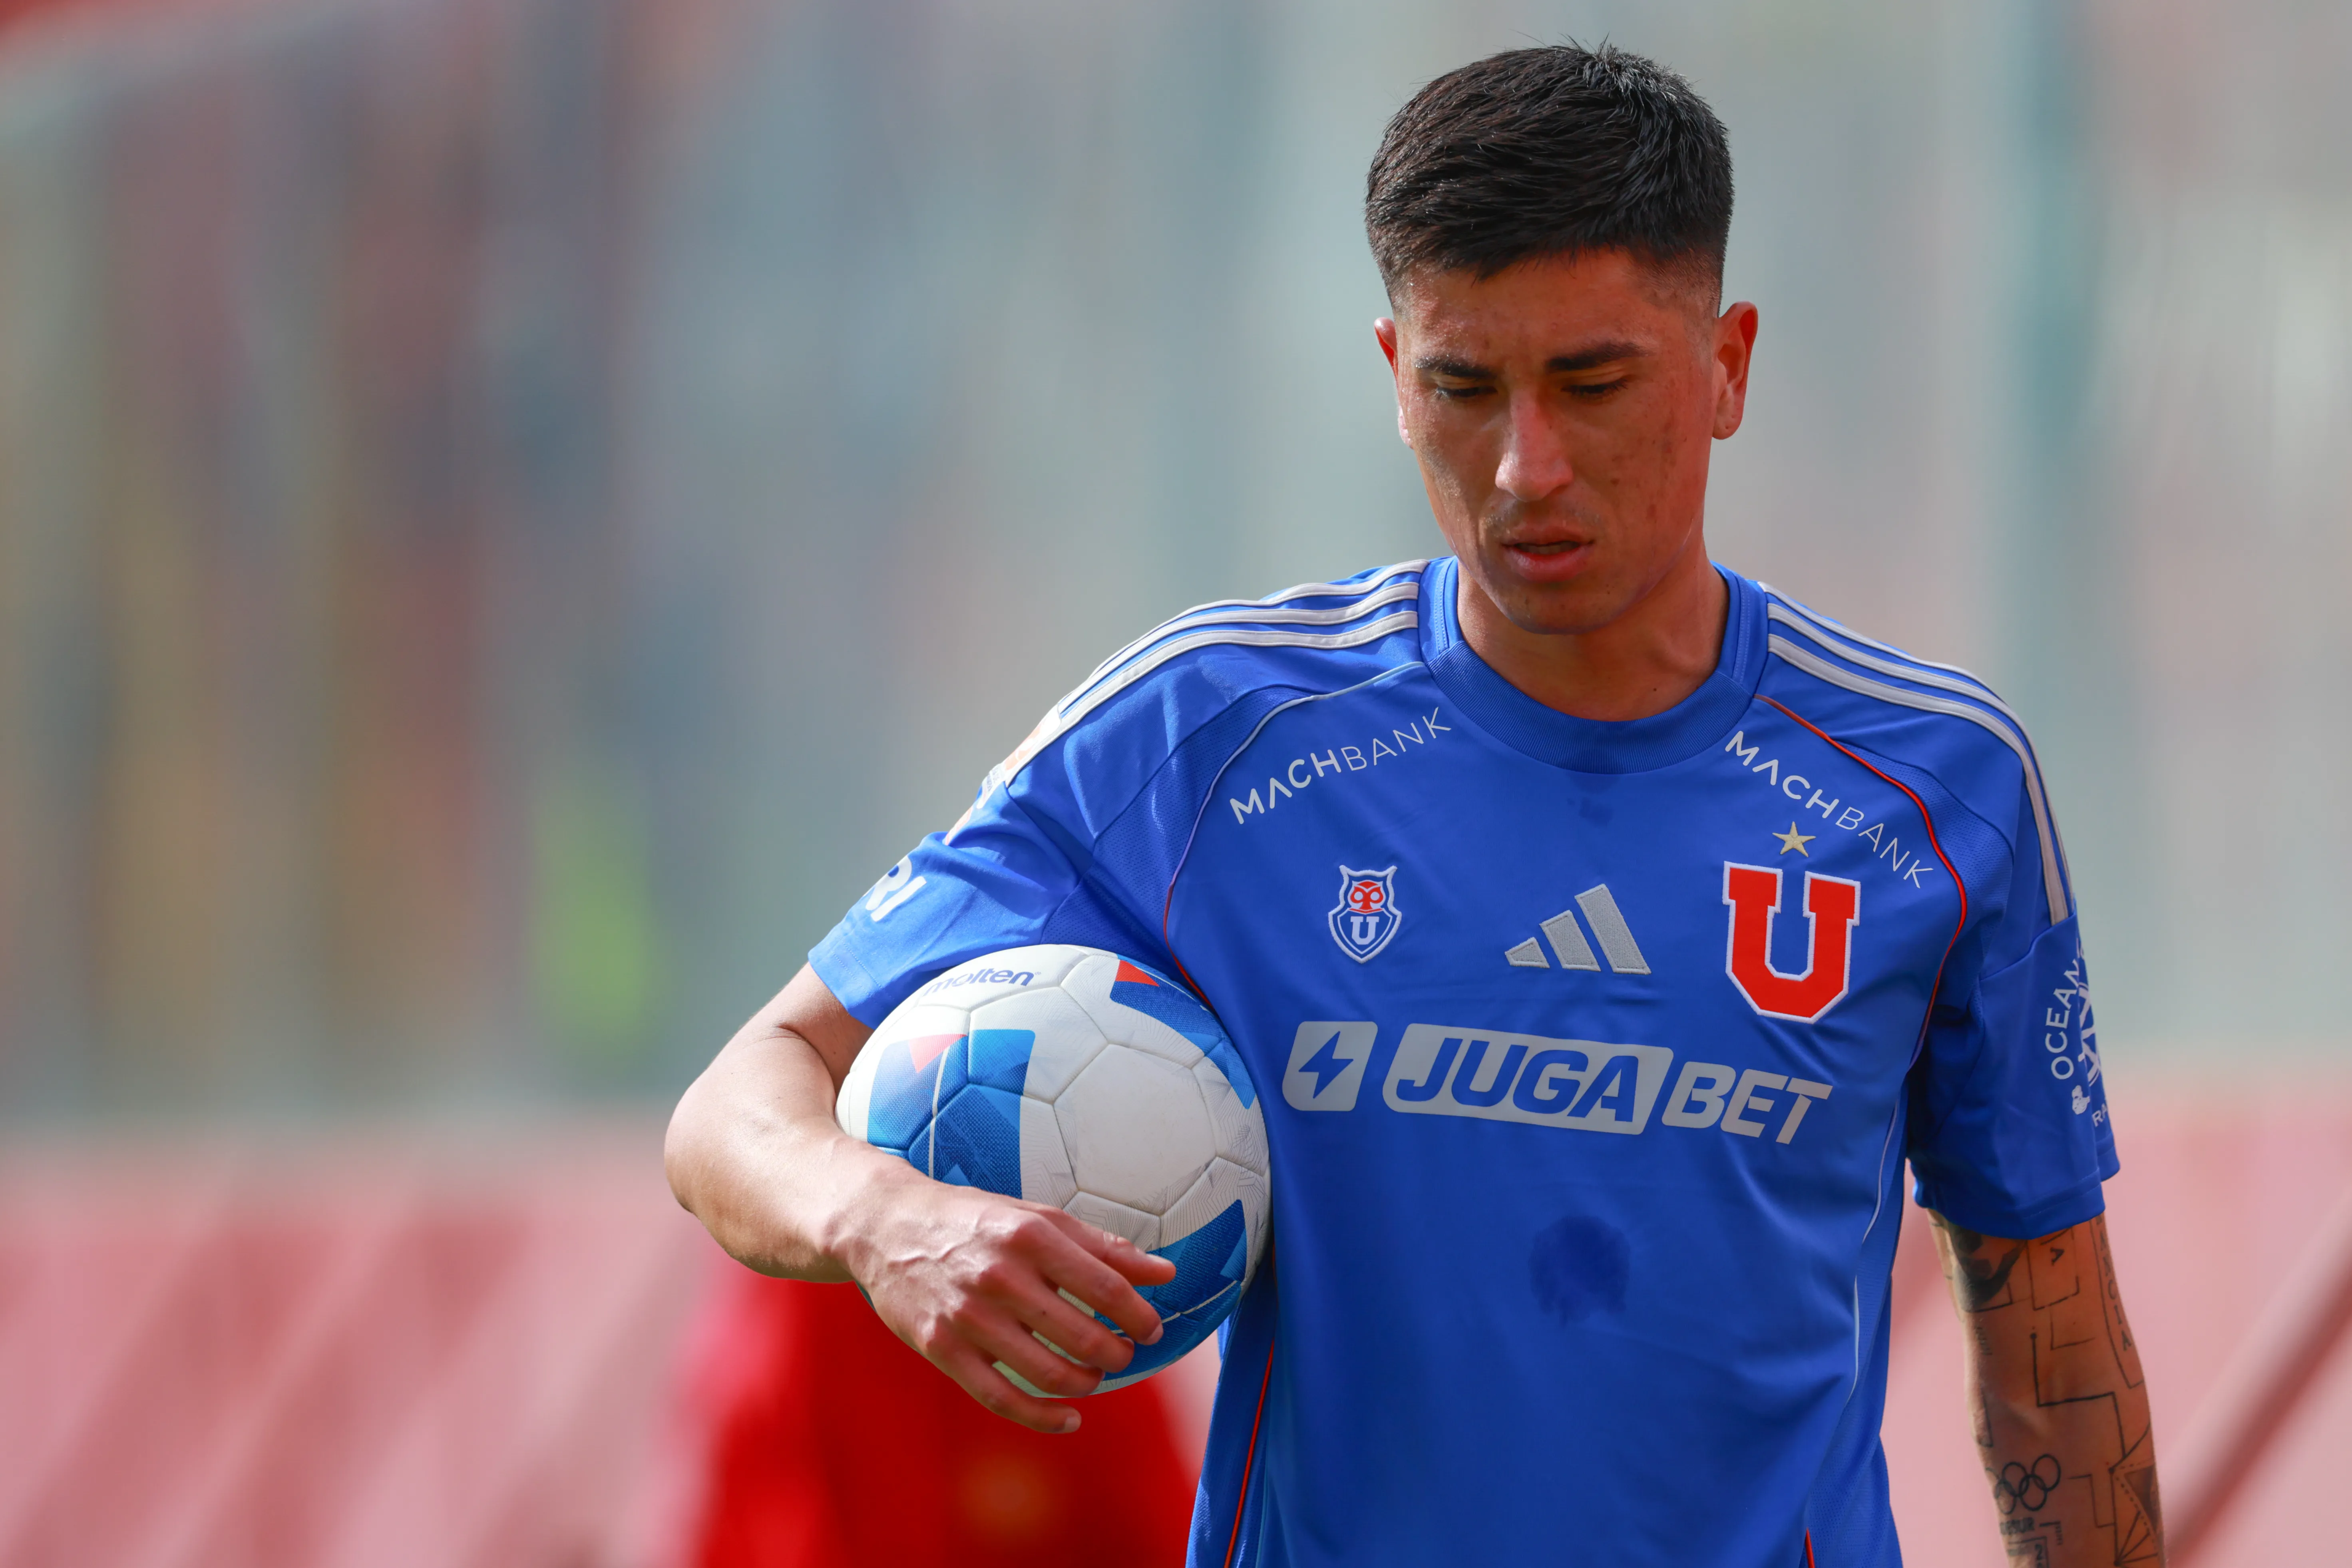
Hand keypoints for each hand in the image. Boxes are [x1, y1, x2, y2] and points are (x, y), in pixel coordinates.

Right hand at [839, 1163, 1177, 1432]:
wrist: (885, 1227)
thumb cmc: (972, 1219)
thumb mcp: (1036, 1216)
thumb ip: (1102, 1246)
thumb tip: (1166, 1272)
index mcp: (1030, 1235)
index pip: (1105, 1285)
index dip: (1139, 1315)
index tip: (1152, 1329)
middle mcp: (1001, 1276)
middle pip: (1082, 1335)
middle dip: (1115, 1353)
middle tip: (1122, 1353)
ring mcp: (969, 1317)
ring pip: (1047, 1373)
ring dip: (1085, 1383)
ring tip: (1094, 1375)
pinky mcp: (943, 1350)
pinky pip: (1002, 1399)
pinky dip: (1043, 1418)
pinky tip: (1069, 1418)